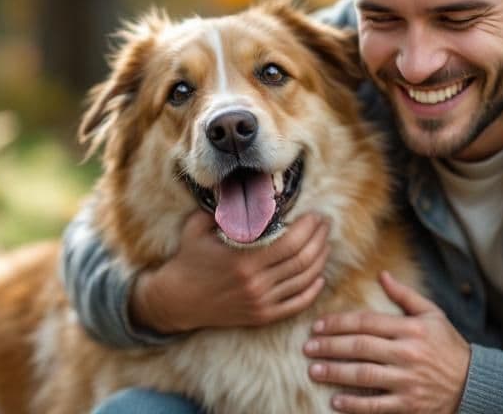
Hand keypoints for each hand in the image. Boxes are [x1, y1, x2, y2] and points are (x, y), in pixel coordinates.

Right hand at [131, 210, 329, 332]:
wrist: (177, 300)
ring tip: (325, 244)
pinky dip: (312, 290)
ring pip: (304, 281)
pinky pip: (296, 304)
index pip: (291, 242)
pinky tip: (319, 276)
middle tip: (325, 224)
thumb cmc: (189, 259)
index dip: (309, 227)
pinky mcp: (262, 317)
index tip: (315, 215)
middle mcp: (256, 284)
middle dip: (320, 239)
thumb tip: (245, 186)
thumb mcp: (198, 227)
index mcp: (244, 260)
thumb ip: (222, 208)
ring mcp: (260, 303)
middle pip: (303, 260)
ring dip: (320, 260)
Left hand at [304, 271, 469, 413]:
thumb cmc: (449, 346)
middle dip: (330, 346)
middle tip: (307, 347)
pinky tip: (336, 401)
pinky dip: (355, 404)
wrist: (474, 383)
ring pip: (364, 375)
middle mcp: (408, 353)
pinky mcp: (409, 404)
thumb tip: (382, 275)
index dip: (339, 323)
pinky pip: (377, 405)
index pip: (367, 322)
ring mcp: (408, 380)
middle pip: (360, 347)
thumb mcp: (433, 315)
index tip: (318, 326)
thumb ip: (405, 296)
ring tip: (314, 370)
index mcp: (411, 329)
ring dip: (335, 372)